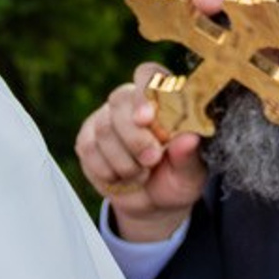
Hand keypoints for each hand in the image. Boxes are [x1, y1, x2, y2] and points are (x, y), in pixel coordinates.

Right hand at [74, 67, 208, 242]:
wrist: (152, 204)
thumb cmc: (176, 179)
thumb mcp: (190, 173)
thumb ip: (189, 156)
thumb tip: (190, 139)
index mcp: (163, 98)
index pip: (148, 74)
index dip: (144, 91)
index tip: (147, 118)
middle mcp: (132, 102)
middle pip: (120, 100)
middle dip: (135, 136)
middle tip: (152, 160)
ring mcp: (106, 118)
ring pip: (104, 128)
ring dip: (125, 160)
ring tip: (142, 174)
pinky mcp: (87, 138)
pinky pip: (89, 148)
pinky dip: (108, 170)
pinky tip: (122, 177)